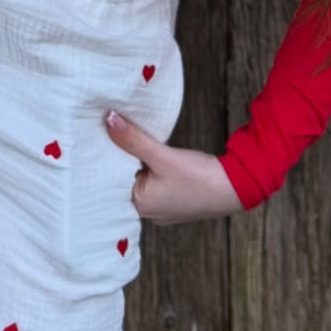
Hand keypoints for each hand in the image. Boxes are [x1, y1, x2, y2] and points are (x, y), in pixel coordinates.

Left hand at [105, 109, 243, 223]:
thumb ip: (134, 139)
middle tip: (101, 129)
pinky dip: (145, 165)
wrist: (238, 187)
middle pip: (122, 177)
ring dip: (132, 159)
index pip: (109, 178)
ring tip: (118, 134)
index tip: (92, 135)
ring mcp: (160, 206)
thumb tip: (108, 119)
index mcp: (139, 205)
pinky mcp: (171, 198)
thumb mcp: (163, 156)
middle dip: (116, 155)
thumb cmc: (201, 178)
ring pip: (137, 177)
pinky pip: (150, 180)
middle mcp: (146, 210)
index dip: (102, 155)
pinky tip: (141, 149)